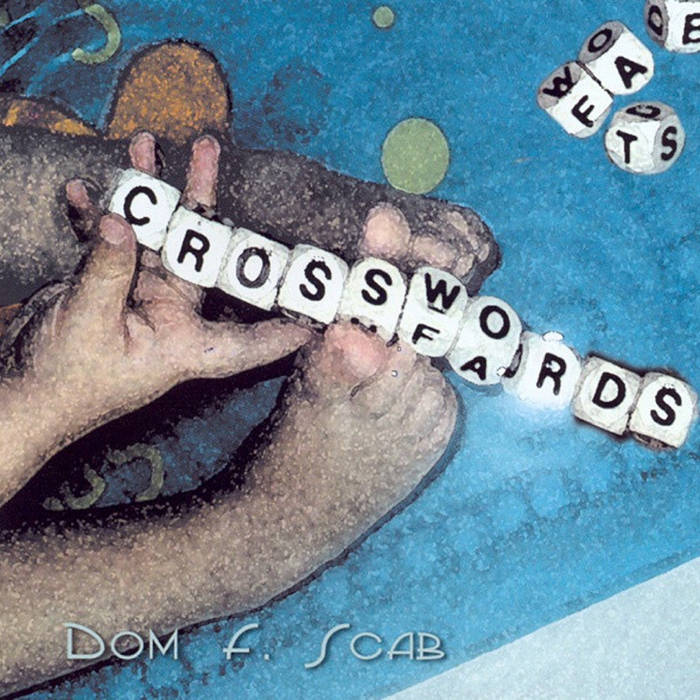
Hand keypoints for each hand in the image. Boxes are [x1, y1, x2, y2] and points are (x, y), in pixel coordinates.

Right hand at [1, 132, 310, 501]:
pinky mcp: (110, 287)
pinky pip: (110, 244)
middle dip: (202, 202)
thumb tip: (124, 221)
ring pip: (156, 237)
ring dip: (148, 193)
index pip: (251, 341)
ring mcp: (142, 300)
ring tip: (144, 144)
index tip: (324, 312)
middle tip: (207, 149)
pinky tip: (82, 190)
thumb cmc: (61, 382)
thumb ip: (107, 271)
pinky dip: (96, 218)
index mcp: (187, 345)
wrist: (17, 393)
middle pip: (201, 257)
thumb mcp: (86, 324)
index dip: (288, 328)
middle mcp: (174, 319)